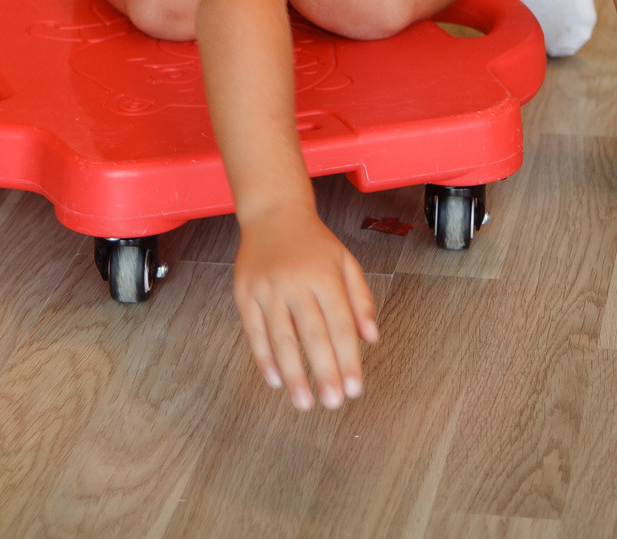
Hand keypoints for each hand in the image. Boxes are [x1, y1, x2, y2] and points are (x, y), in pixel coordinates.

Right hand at [233, 205, 377, 410]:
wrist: (273, 213)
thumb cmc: (314, 243)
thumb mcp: (346, 262)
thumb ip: (362, 300)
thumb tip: (371, 339)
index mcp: (325, 276)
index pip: (340, 325)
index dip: (348, 359)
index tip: (355, 389)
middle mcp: (296, 282)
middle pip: (312, 335)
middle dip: (324, 372)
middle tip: (333, 402)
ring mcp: (268, 288)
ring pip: (281, 338)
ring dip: (293, 374)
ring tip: (304, 403)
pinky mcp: (245, 293)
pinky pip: (254, 331)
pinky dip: (264, 358)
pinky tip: (275, 380)